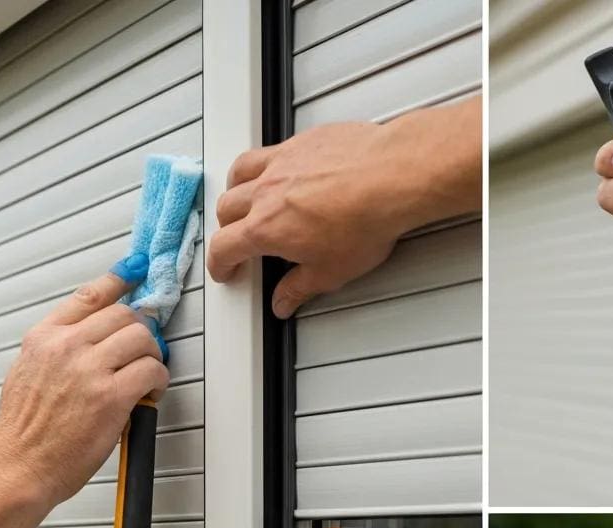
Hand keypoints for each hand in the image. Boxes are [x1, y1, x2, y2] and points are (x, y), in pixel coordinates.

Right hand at [0, 267, 167, 507]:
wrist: (17, 468)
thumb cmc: (22, 434)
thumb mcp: (25, 374)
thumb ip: (54, 351)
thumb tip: (88, 342)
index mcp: (43, 338)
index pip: (89, 295)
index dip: (119, 279)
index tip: (133, 271)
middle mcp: (66, 346)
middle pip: (124, 314)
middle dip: (141, 331)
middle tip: (143, 350)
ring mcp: (89, 369)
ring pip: (142, 337)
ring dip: (152, 355)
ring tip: (146, 375)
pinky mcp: (110, 396)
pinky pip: (152, 370)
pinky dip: (158, 380)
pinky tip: (150, 393)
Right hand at [207, 99, 481, 317]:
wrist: (393, 176)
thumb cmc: (366, 218)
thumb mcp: (330, 272)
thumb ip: (299, 289)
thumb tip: (284, 301)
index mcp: (265, 229)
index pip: (223, 247)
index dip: (219, 264)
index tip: (224, 269)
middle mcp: (266, 192)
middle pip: (226, 207)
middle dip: (226, 228)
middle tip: (236, 238)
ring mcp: (282, 162)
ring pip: (239, 171)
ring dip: (235, 188)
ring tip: (243, 198)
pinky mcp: (303, 141)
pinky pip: (271, 149)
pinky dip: (266, 163)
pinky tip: (281, 170)